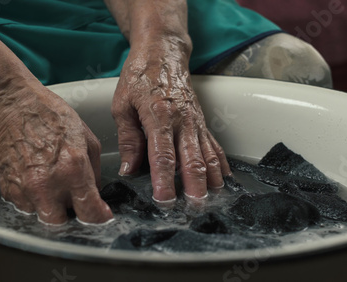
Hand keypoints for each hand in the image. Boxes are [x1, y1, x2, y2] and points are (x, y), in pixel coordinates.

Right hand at [0, 85, 112, 224]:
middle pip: (63, 224)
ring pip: (43, 217)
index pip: (90, 212)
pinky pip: (26, 207)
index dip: (99, 217)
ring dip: (53, 208)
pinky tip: (40, 181)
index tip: (101, 215)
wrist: (12, 107)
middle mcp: (47, 184)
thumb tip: (96, 191)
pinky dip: (36, 200)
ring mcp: (25, 189)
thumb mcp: (87, 139)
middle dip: (73, 216)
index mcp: (72, 169)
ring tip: (55, 186)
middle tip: (76, 201)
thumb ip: (94, 171)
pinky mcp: (8, 189)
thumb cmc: (50, 117)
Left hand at [111, 43, 231, 201]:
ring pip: (208, 155)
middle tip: (194, 207)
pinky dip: (220, 164)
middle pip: (192, 159)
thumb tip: (129, 169)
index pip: (163, 155)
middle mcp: (182, 120)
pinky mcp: (202, 122)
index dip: (164, 179)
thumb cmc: (140, 76)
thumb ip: (128, 138)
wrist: (163, 53)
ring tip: (212, 200)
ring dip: (211, 179)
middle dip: (194, 186)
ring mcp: (195, 121)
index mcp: (159, 115)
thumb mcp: (123, 105)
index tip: (164, 199)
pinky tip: (223, 180)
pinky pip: (214, 146)